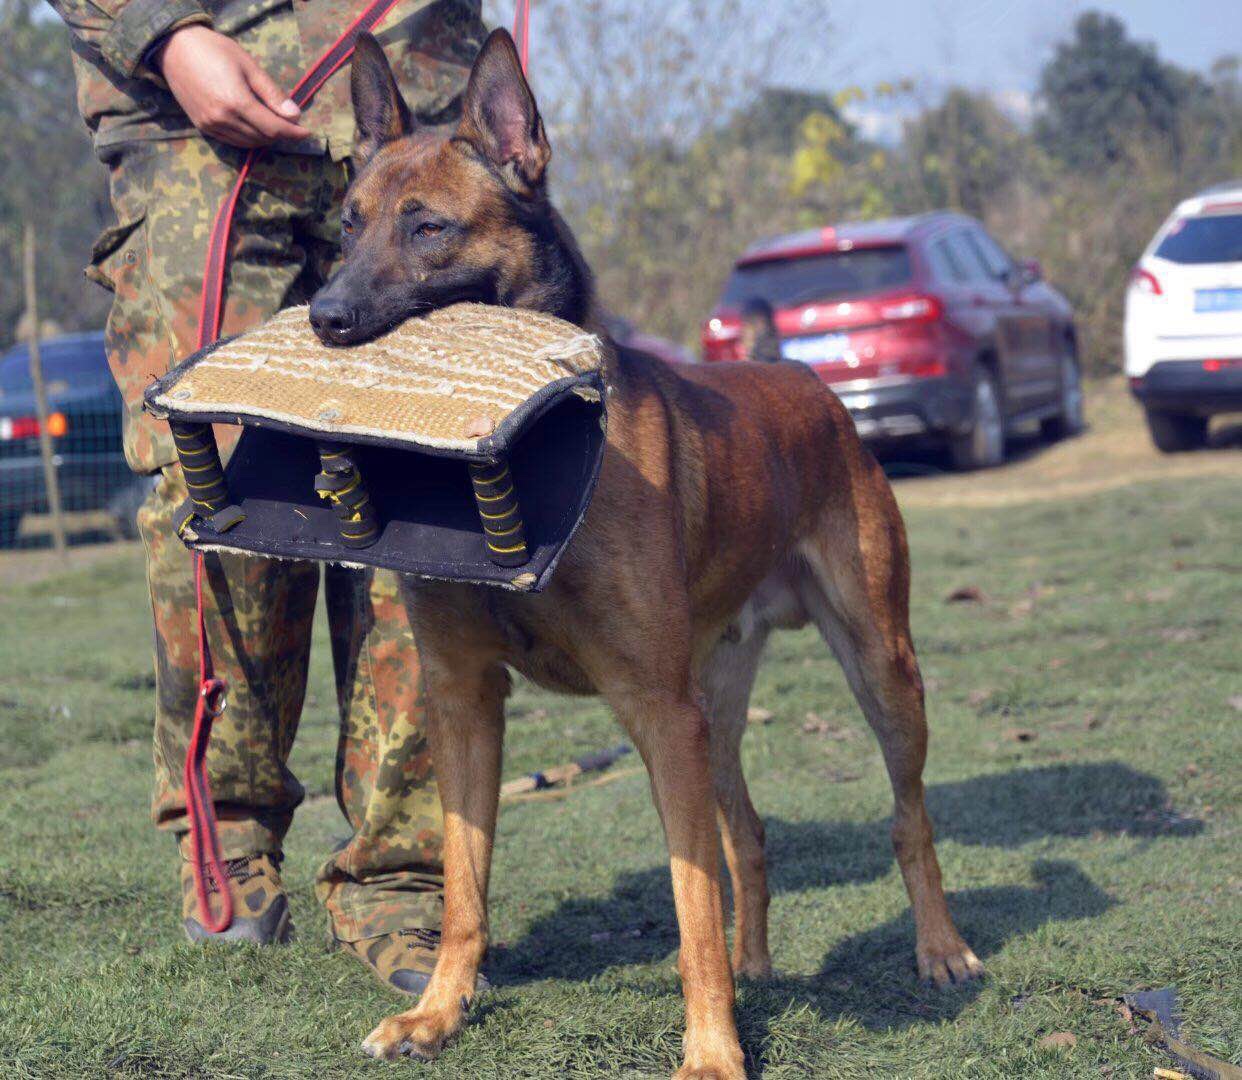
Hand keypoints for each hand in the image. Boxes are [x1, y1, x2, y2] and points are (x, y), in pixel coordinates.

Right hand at [156, 25, 312, 147]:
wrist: (174, 48)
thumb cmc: (215, 50)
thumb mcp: (248, 66)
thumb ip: (272, 93)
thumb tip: (294, 115)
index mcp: (236, 102)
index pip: (273, 128)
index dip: (293, 133)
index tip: (307, 132)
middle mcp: (222, 118)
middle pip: (262, 138)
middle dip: (281, 134)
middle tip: (291, 125)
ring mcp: (210, 125)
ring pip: (248, 143)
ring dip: (265, 138)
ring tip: (275, 125)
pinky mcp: (202, 127)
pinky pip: (232, 141)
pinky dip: (248, 138)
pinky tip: (254, 127)